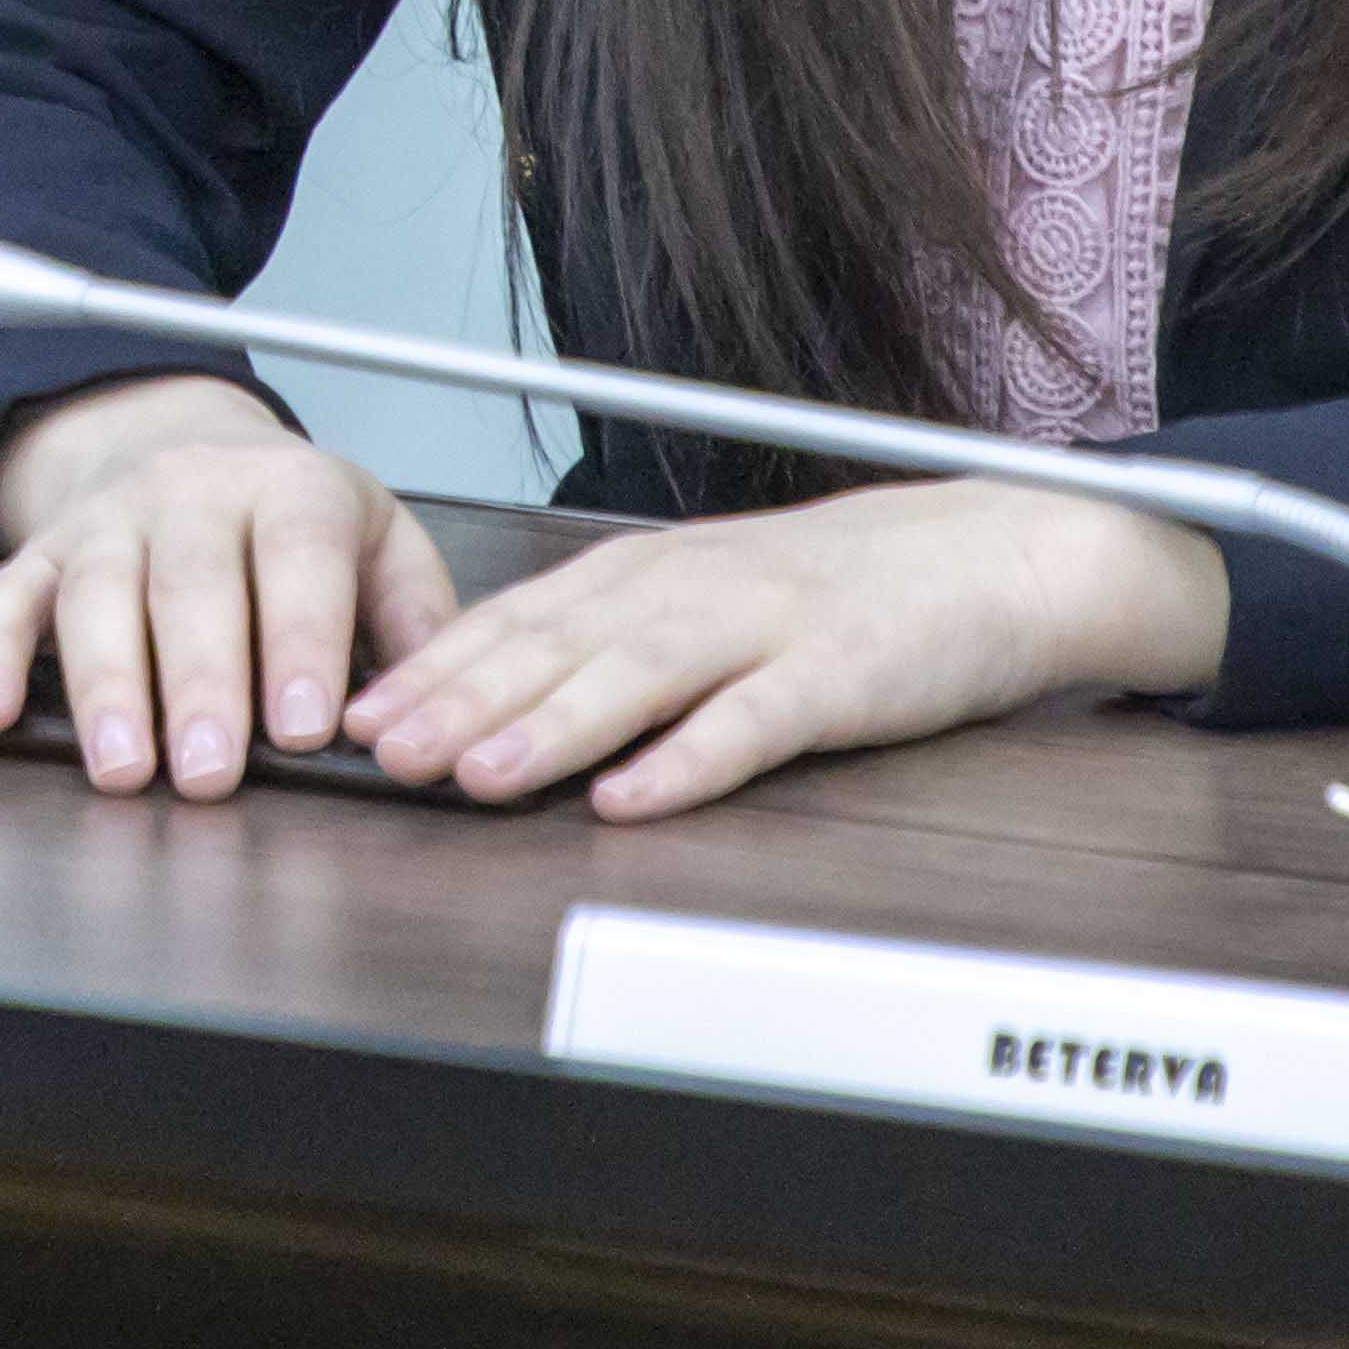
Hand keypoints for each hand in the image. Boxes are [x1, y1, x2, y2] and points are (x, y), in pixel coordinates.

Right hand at [0, 376, 464, 797]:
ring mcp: (109, 518)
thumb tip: (428, 713)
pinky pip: (4, 595)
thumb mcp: (380, 541)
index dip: (300, 639)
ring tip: (121, 771)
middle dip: (200, 683)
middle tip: (210, 775)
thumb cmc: (297, 524)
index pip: (298, 555)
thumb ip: (414, 620)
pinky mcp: (44, 548)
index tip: (305, 726)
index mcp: (291, 487)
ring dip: (105, 684)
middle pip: (191, 581)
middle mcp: (193, 490)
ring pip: (97, 591)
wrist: (192, 442)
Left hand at [339, 480, 1232, 819]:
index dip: (433, 665)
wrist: (992, 550)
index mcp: (651, 573)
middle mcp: (692, 589)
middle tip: (381, 751)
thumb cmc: (840, 588)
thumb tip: (497, 699)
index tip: (355, 712)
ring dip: (550, 727)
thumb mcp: (710, 597)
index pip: (519, 617)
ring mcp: (767, 628)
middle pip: (558, 646)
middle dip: (460, 700)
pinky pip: (756, 722)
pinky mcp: (841, 674)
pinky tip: (633, 797)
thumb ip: (614, 640)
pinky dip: (690, 759)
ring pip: (638, 677)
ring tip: (477, 775)